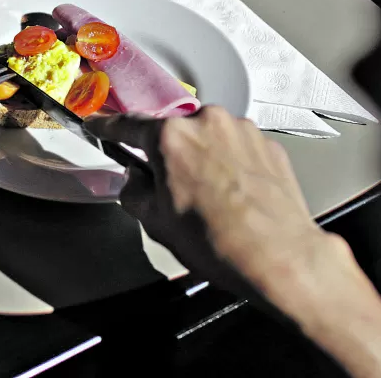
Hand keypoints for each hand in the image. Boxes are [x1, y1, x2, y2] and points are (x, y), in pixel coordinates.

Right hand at [86, 105, 324, 303]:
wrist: (280, 257)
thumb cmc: (221, 243)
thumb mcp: (156, 223)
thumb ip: (135, 192)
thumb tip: (135, 182)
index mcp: (170, 138)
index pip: (127, 125)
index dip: (108, 128)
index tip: (100, 126)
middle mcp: (207, 123)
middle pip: (173, 132)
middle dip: (168, 155)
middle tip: (172, 190)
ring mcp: (241, 131)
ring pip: (208, 138)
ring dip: (203, 159)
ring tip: (211, 199)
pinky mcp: (268, 144)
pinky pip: (236, 148)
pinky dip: (231, 165)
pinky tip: (233, 196)